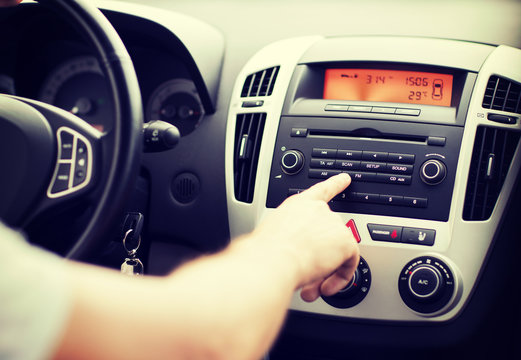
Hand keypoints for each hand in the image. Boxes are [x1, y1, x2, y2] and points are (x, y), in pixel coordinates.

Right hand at [252, 173, 359, 301]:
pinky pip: (350, 262)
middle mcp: (318, 210)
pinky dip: (341, 277)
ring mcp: (333, 224)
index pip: (321, 191)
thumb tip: (283, 256)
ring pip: (337, 251)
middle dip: (318, 257)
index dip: (336, 184)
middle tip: (306, 276)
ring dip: (325, 272)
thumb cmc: (264, 252)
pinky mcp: (345, 241)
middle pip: (328, 233)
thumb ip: (284, 240)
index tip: (345, 179)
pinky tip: (327, 287)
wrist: (271, 260)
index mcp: (298, 205)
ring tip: (310, 287)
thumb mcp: (271, 237)